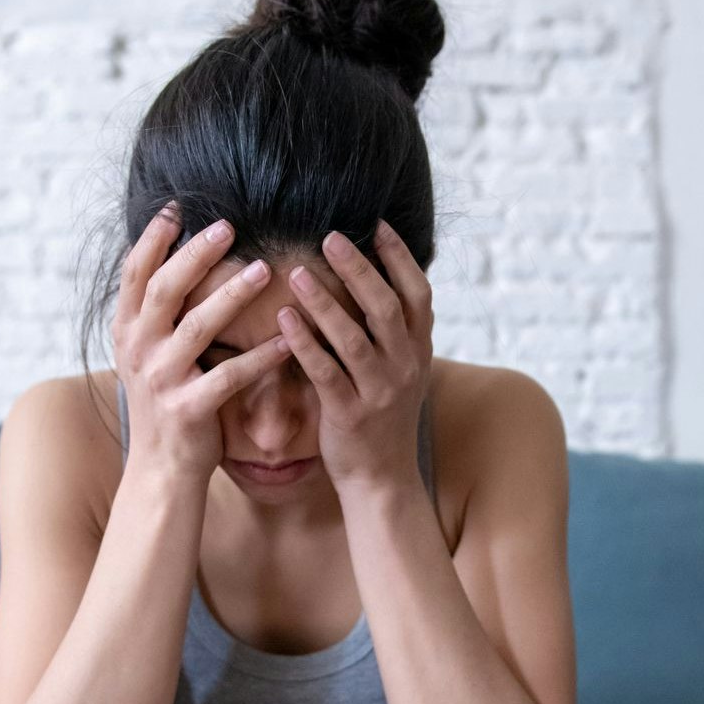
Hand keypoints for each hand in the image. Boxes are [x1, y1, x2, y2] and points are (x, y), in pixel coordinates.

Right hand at [112, 203, 292, 482]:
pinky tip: (286, 339)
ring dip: (232, 295)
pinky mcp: (187, 410)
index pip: (134, 273)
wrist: (161, 470)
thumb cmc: (167, 404)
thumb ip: (157, 313)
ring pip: (196, 327)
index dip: (153, 238)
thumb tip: (178, 257)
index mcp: (126, 331)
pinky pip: (228, 376)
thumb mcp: (148, 354)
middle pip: (165, 289)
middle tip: (228, 225)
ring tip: (265, 269)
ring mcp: (160, 381)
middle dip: (196, 254)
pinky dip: (259, 356)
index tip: (177, 206)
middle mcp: (137, 351)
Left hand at [277, 220, 435, 495]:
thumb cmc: (384, 415)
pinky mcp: (349, 415)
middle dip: (358, 269)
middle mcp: (405, 366)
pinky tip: (284, 318)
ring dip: (324, 303)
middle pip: (384, 307)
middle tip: (330, 237)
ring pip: (353, 339)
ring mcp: (379, 392)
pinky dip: (304, 343)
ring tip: (296, 274)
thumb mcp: (403, 369)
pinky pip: (325, 373)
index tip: (376, 224)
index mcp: (419, 350)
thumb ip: (394, 329)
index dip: (399, 257)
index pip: (418, 293)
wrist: (382, 479)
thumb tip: (373, 274)